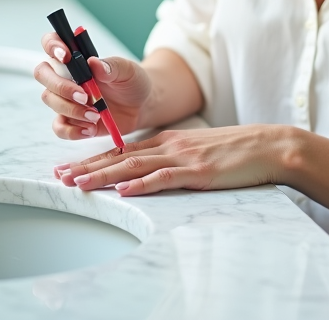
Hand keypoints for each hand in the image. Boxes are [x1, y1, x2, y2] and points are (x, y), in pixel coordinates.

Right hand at [33, 31, 151, 141]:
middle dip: (61, 86)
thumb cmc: (131, 82)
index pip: (52, 43)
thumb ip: (112, 66)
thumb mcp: (128, 70)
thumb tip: (94, 63)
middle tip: (84, 95)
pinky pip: (59, 127)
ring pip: (51, 100)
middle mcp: (66, 76)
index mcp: (76, 58)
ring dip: (72, 109)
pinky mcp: (70, 119)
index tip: (66, 56)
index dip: (52, 46)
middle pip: (43, 74)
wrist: (140, 106)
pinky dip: (72, 131)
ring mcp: (66, 98)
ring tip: (96, 114)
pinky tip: (90, 129)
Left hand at [54, 124, 296, 195]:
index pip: (123, 150)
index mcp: (169, 140)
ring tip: (79, 184)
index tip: (69, 168)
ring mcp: (183, 157)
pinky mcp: (198, 172)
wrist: (269, 145)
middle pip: (120, 156)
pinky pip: (165, 178)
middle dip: (87, 167)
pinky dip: (142, 184)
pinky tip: (124, 190)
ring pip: (134, 166)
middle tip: (59, 177)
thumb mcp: (198, 150)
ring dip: (103, 176)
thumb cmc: (236, 152)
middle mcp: (170, 144)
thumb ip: (174, 159)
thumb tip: (149, 173)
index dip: (93, 159)